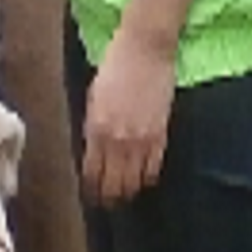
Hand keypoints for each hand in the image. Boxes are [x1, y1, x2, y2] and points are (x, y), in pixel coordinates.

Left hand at [78, 26, 177, 205]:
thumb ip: (92, 124)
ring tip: (124, 196)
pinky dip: (147, 179)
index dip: (90, 189)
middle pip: (113, 184)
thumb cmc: (116, 65)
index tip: (90, 195)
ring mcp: (141, 139)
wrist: (145, 48)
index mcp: (96, 128)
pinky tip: (142, 180)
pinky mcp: (161, 134)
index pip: (92, 173)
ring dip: (127, 192)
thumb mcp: (93, 95)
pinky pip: (153, 168)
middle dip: (108, 198)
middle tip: (106, 202)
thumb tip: (92, 148)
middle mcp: (118, 139)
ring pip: (133, 182)